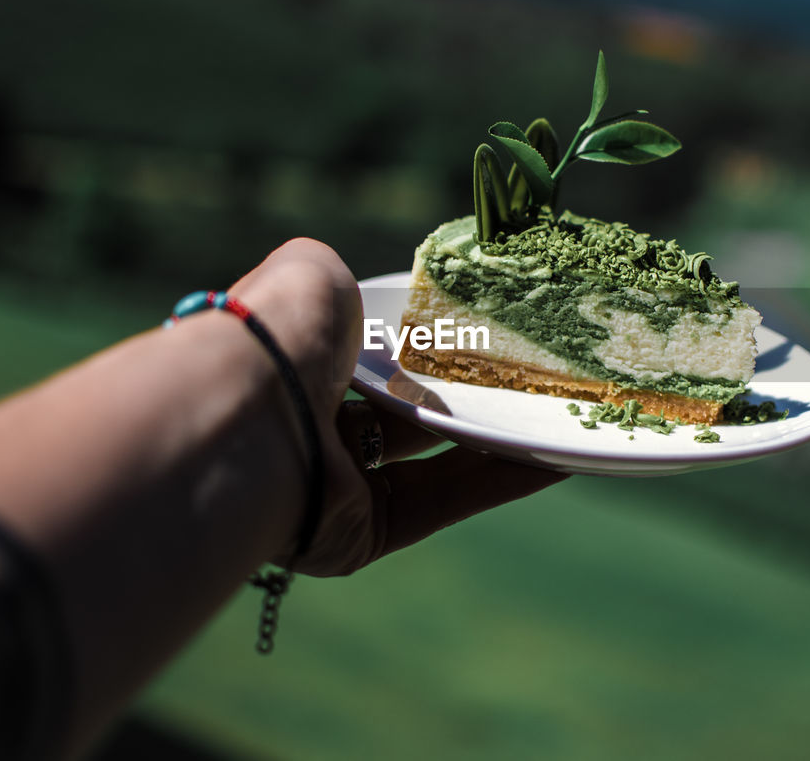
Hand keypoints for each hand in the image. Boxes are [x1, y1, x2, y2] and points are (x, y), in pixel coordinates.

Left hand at [229, 239, 567, 576]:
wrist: (251, 406)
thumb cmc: (281, 329)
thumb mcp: (314, 276)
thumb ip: (346, 284)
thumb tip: (369, 299)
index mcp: (293, 362)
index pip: (370, 356)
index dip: (428, 347)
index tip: (485, 334)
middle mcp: (311, 425)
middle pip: (406, 412)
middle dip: (470, 395)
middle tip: (534, 375)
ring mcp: (334, 483)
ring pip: (431, 463)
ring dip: (496, 439)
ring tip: (559, 413)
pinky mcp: (359, 534)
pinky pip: (439, 503)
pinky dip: (496, 481)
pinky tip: (553, 459)